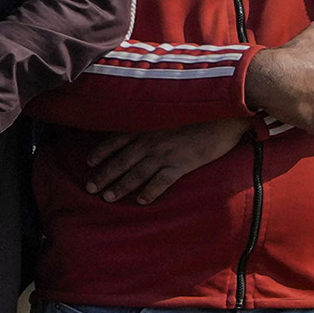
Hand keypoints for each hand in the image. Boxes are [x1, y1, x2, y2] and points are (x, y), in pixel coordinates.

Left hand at [69, 118, 251, 205]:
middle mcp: (151, 140)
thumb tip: (142, 128)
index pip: (116, 139)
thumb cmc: (199, 112)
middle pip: (121, 160)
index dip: (101, 152)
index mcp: (147, 126)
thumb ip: (154, 120)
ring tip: (107, 198)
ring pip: (136, 172)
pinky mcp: (182, 163)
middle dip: (103, 175)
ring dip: (120, 186)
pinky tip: (141, 200)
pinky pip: (162, 181)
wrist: (225, 114)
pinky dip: (149, 191)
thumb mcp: (170, 111)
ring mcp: (166, 152)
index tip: (88, 162)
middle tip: (89, 188)